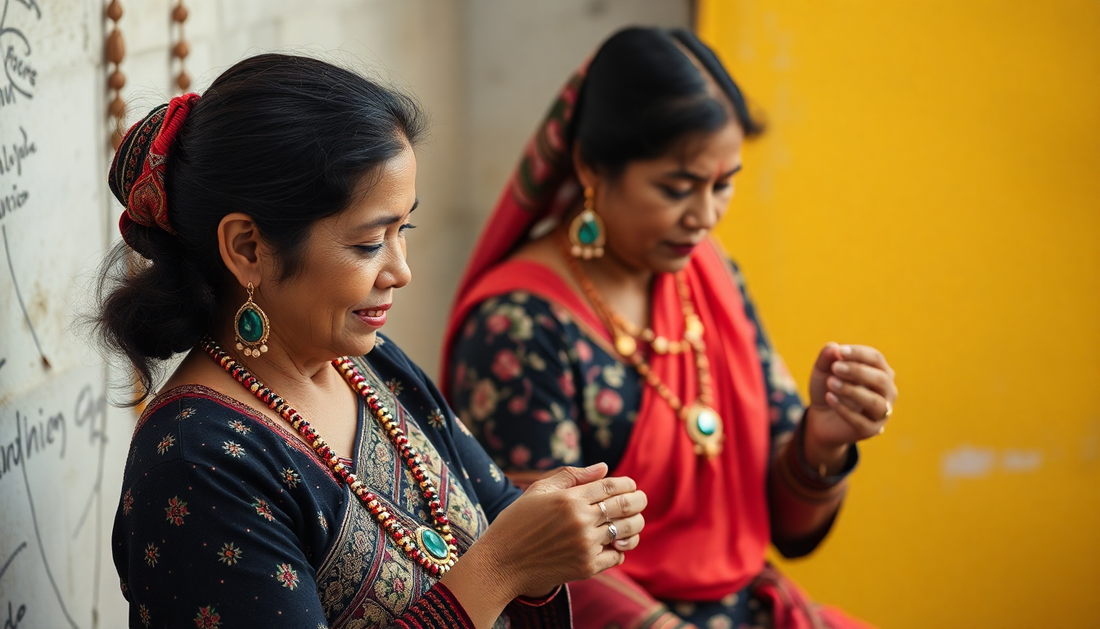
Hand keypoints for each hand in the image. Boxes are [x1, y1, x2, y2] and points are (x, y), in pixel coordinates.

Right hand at [474, 463, 646, 598]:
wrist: (500, 564)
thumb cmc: (516, 522)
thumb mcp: (538, 491)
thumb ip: (572, 476)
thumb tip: (604, 468)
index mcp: (569, 498)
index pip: (612, 486)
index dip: (627, 484)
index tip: (630, 485)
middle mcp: (581, 521)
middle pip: (627, 506)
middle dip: (639, 500)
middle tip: (639, 500)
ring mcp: (585, 546)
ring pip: (628, 531)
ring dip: (635, 525)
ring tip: (631, 522)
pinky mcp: (586, 568)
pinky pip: (617, 556)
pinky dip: (619, 549)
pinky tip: (612, 544)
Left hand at [806, 343, 897, 454]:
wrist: (821, 416)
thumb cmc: (828, 387)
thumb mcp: (823, 370)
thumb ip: (827, 358)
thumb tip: (834, 347)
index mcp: (880, 371)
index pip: (876, 359)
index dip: (858, 354)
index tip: (839, 351)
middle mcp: (887, 391)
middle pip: (881, 379)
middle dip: (858, 371)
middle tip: (835, 367)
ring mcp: (882, 412)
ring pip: (875, 402)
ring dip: (852, 391)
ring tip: (831, 383)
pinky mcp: (871, 430)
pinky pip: (862, 421)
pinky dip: (844, 409)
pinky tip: (829, 398)